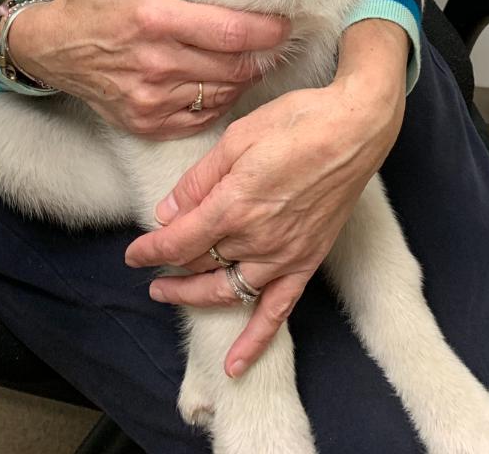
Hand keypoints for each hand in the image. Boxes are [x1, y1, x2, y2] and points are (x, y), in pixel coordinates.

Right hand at [5, 0, 289, 135]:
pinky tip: (223, 84)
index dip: (265, 31)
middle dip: (262, 56)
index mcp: (155, 19)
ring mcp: (150, 98)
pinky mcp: (145, 122)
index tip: (285, 23)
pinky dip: (218, 103)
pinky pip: (199, 119)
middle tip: (277, 43)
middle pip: (233, 68)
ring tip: (255, 61)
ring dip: (243, 80)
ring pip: (220, 95)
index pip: (228, 32)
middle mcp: (155, 63)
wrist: (50, 49)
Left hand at [124, 21, 408, 375]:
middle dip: (168, 266)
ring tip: (169, 294)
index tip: (133, 254)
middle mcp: (256, 238)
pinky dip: (254, 341)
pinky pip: (276, 311)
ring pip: (227, 290)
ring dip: (194, 297)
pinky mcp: (306, 262)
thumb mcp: (238, 137)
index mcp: (234, 204)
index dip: (150, 251)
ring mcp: (283, 255)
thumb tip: (168, 210)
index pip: (178, 242)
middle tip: (149, 266)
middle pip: (199, 264)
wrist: (354, 130)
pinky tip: (234, 365)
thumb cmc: (298, 123)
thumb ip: (200, 179)